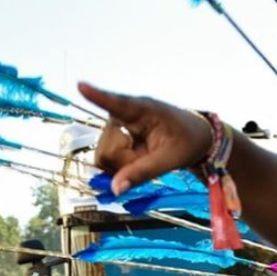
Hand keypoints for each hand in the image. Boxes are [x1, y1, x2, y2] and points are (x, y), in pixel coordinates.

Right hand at [80, 83, 212, 196]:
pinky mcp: (114, 135)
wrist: (195, 136)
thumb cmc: (186, 141)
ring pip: (104, 157)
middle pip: (106, 151)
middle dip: (124, 164)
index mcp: (142, 110)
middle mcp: (122, 114)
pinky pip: (107, 159)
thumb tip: (115, 190)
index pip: (117, 103)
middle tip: (147, 159)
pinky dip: (121, 166)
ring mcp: (116, 125)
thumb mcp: (169, 160)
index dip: (97, 97)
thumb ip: (142, 173)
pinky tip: (136, 158)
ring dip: (123, 165)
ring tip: (144, 156)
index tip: (81, 86)